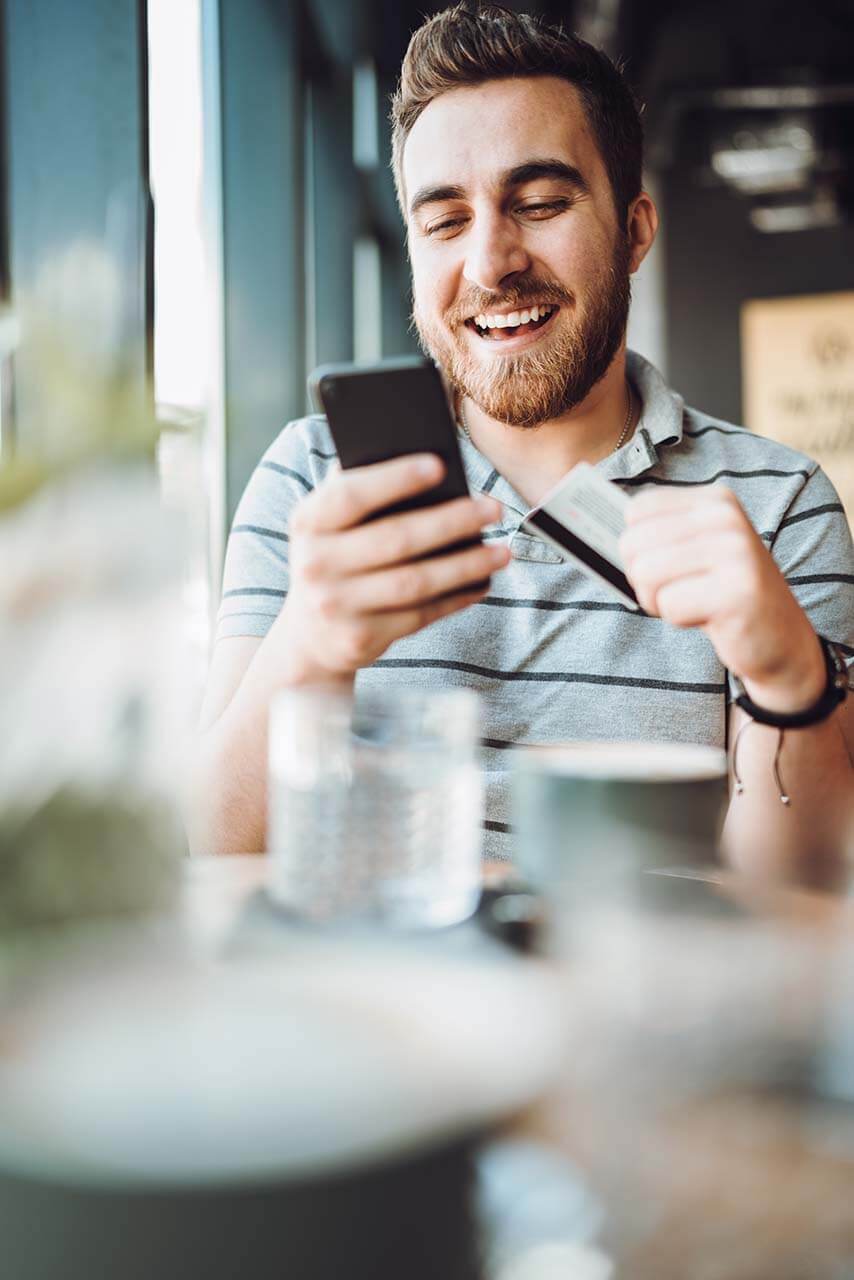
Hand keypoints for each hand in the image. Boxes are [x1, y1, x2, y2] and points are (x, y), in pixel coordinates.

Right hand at [277, 453, 509, 678]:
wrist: (309, 637)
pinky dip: (456, 598)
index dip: (395, 478)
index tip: (441, 465)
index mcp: (307, 522)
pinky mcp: (360, 639)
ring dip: (465, 565)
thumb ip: (358, 490)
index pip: (351, 495)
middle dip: (451, 522)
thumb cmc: (334, 559)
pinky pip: (419, 615)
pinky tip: (483, 582)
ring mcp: (336, 606)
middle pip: (395, 539)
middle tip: (494, 508)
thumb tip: (426, 463)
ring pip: (414, 582)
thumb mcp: (328, 524)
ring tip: (503, 551)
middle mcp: (315, 564)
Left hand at [620, 485, 825, 712]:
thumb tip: (586, 534)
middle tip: (679, 590)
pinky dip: (681, 620)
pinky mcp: (737, 592)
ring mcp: (735, 552)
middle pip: (633, 543)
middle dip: (643, 580)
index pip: (636, 510)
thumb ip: (654, 538)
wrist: (781, 641)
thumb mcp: (693, 555)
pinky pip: (670, 606)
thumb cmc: (721, 596)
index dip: (636, 548)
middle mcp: (726, 518)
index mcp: (714, 500)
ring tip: (693, 602)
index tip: (667, 564)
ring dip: (660, 601)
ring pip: (645, 574)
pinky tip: (711, 617)